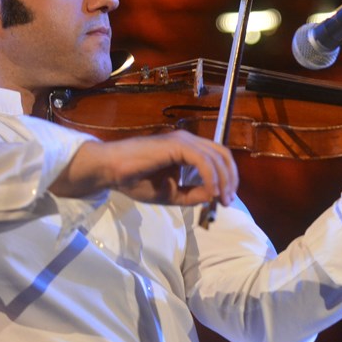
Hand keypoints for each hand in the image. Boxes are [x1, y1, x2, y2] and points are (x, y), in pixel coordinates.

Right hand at [50, 130, 238, 205]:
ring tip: (221, 200)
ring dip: (223, 180)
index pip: (218, 158)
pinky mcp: (177, 145)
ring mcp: (183, 140)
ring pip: (216, 157)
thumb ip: (192, 194)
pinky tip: (210, 192)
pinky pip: (202, 161)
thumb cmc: (136, 180)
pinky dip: (211, 177)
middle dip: (230, 179)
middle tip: (228, 202)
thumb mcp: (171, 193)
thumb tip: (213, 196)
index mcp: (188, 148)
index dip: (227, 178)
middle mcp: (189, 140)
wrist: (111, 171)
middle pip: (222, 155)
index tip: (225, 201)